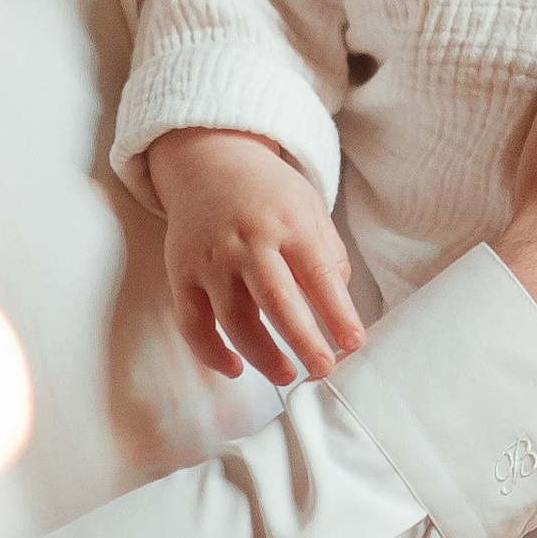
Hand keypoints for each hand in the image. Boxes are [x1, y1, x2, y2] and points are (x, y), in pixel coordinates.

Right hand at [145, 127, 363, 385]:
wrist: (210, 162)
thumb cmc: (269, 194)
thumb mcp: (309, 208)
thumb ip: (327, 256)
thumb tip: (339, 312)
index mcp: (289, 222)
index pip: (319, 273)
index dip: (338, 312)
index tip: (354, 343)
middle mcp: (248, 240)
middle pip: (277, 300)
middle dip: (303, 340)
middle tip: (323, 369)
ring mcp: (211, 259)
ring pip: (234, 318)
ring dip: (261, 354)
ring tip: (286, 375)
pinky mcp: (182, 274)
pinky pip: (192, 323)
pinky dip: (210, 352)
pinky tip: (235, 367)